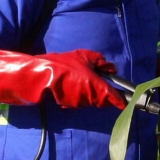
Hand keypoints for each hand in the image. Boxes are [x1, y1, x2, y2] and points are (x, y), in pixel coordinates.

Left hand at [0, 49, 124, 108]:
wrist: (36, 79)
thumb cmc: (67, 77)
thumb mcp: (93, 86)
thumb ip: (109, 95)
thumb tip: (123, 102)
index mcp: (89, 57)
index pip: (108, 67)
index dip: (111, 79)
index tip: (112, 91)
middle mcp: (78, 62)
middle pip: (96, 81)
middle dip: (94, 92)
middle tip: (90, 97)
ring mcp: (66, 72)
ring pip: (83, 90)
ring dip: (81, 98)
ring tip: (73, 99)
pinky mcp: (56, 82)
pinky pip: (69, 94)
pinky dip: (69, 99)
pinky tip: (63, 101)